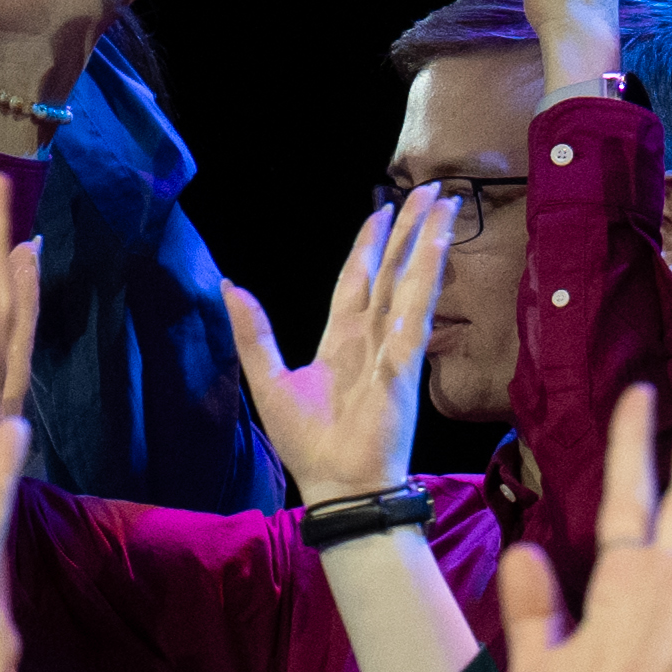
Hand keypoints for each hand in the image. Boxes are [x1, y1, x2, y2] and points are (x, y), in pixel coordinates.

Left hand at [217, 188, 449, 498]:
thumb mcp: (267, 379)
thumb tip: (227, 285)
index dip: (370, 244)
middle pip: (393, 270)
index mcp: (340, 339)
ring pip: (412, 282)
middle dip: (409, 229)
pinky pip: (417, 316)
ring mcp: (394, 348)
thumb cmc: (307, 441)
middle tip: (431, 189)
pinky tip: (436, 251)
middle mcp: (373, 337)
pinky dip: (426, 283)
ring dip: (428, 242)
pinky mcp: (406, 364)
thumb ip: (252, 332)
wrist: (335, 482)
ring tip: (444, 205)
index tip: (383, 209)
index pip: (358, 278)